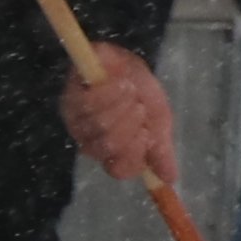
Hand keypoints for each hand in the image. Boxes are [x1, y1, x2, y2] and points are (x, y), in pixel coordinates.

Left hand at [62, 43, 174, 186]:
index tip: (147, 133)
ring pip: (100, 126)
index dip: (135, 154)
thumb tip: (170, 179)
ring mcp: (79, 124)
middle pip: (110, 146)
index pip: (122, 170)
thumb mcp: (158, 119)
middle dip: (131, 123)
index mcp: (117, 153)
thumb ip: (161, 148)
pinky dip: (109, 92)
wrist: (123, 61)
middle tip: (139, 106)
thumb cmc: (140, 92)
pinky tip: (119, 83)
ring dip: (122, 105)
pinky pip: (88, 105)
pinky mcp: (70, 101)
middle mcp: (94, 143)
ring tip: (130, 89)